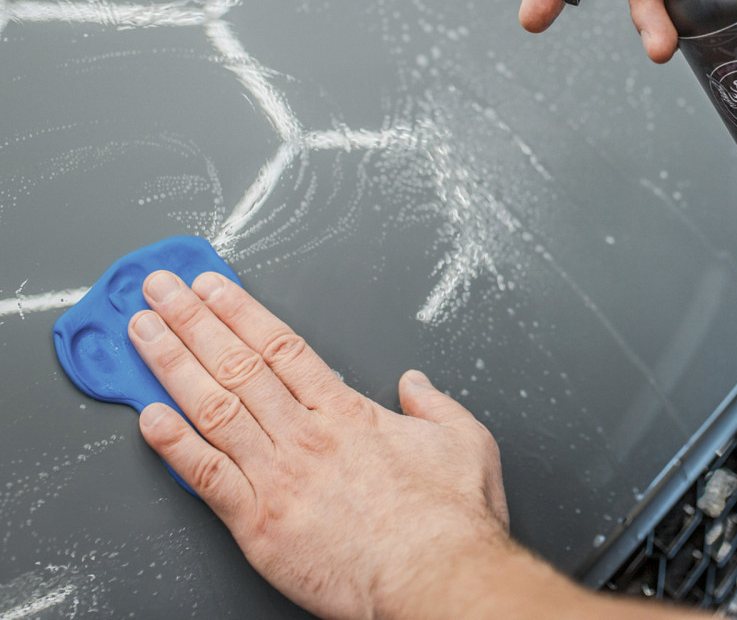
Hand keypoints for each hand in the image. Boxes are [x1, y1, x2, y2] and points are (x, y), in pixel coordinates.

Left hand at [128, 270, 508, 619]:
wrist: (435, 578)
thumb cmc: (450, 519)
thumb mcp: (465, 441)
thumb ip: (435, 405)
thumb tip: (416, 385)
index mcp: (346, 413)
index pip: (280, 347)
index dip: (240, 311)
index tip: (212, 287)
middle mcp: (306, 435)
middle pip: (237, 364)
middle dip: (193, 320)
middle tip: (162, 290)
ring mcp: (278, 476)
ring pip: (214, 407)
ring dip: (173, 365)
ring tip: (143, 334)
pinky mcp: (260, 524)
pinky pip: (206, 476)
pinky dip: (173, 445)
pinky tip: (148, 417)